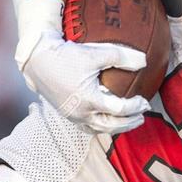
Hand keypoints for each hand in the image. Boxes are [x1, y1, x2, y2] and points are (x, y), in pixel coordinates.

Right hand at [14, 0, 149, 133]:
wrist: (37, 59)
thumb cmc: (66, 55)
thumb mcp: (96, 53)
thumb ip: (122, 56)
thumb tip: (144, 61)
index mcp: (89, 100)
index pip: (119, 109)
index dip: (135, 107)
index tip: (144, 101)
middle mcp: (81, 112)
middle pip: (111, 125)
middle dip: (129, 123)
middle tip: (142, 117)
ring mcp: (72, 116)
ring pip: (99, 129)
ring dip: (116, 127)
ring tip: (128, 121)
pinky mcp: (66, 114)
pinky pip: (87, 127)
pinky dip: (101, 127)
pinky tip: (107, 120)